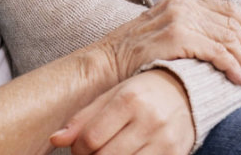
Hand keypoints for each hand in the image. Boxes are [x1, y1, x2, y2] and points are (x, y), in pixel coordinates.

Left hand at [51, 70, 194, 154]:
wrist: (185, 92)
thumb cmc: (139, 93)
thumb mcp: (109, 97)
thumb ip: (81, 118)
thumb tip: (55, 139)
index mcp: (128, 99)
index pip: (91, 138)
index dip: (77, 148)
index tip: (78, 147)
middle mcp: (149, 120)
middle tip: (91, 152)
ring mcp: (165, 140)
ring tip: (108, 152)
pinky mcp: (176, 153)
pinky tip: (125, 154)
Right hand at [98, 0, 240, 85]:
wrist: (104, 63)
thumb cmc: (134, 55)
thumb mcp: (164, 31)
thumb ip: (190, 28)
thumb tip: (226, 41)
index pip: (229, 10)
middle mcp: (181, 3)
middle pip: (233, 25)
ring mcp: (179, 18)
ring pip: (229, 39)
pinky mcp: (177, 37)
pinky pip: (217, 52)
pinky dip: (233, 67)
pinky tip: (239, 79)